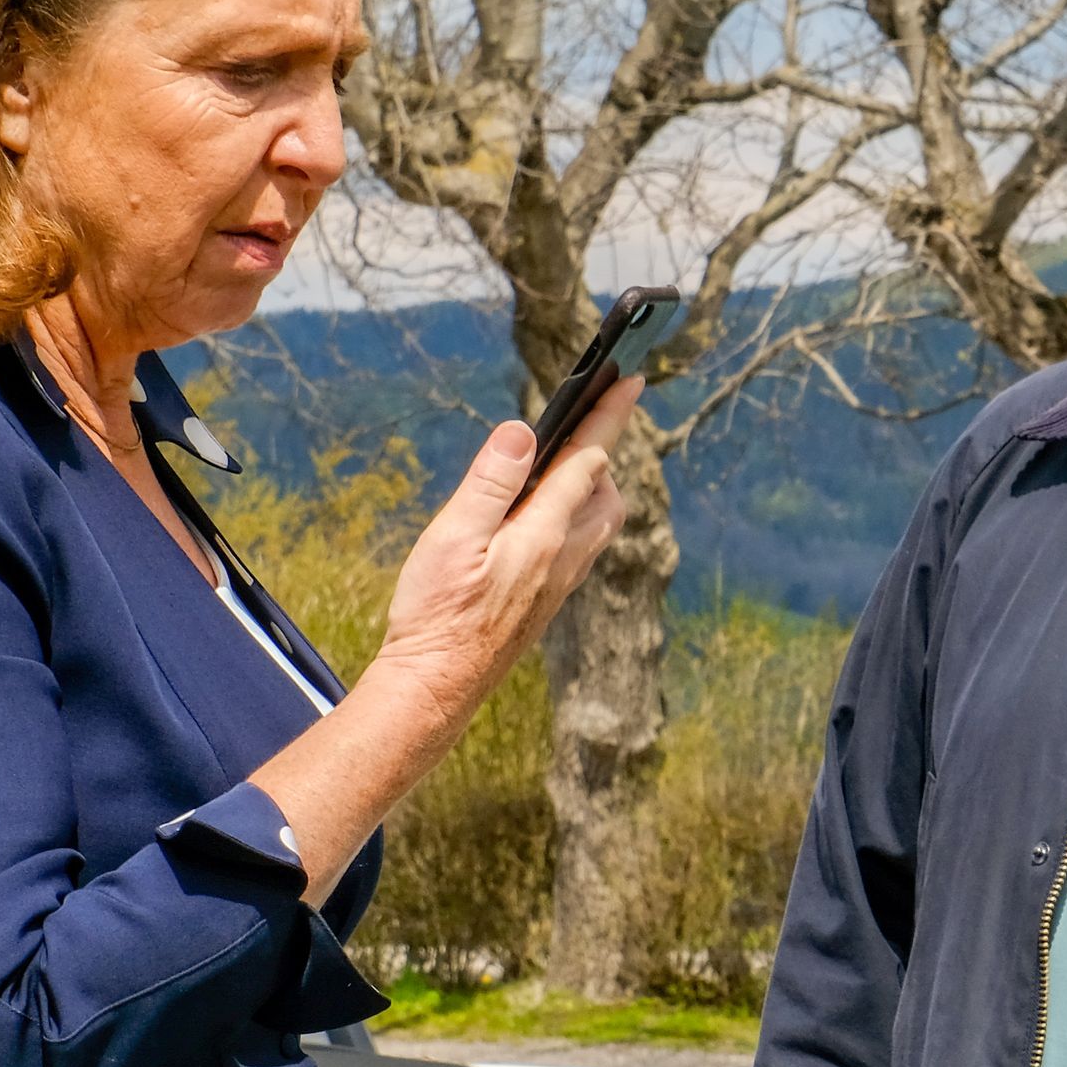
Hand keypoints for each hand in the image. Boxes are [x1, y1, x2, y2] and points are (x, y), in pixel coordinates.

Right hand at [372, 378, 644, 726]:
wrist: (436, 688)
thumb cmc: (437, 616)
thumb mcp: (453, 539)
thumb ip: (491, 483)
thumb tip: (524, 432)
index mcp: (544, 535)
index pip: (590, 461)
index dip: (610, 415)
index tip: (631, 378)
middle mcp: (564, 558)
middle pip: (606, 492)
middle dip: (603, 450)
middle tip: (587, 416)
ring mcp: (559, 582)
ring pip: (597, 522)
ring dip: (590, 485)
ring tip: (557, 462)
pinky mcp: (546, 599)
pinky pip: (578, 545)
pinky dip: (572, 514)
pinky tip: (539, 516)